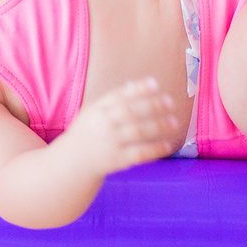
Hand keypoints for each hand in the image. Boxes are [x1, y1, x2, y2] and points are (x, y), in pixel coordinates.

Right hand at [65, 77, 179, 175]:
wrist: (72, 162)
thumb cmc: (88, 132)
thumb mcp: (93, 111)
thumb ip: (113, 99)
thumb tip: (136, 84)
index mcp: (98, 110)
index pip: (120, 95)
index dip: (138, 89)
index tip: (155, 84)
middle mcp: (104, 124)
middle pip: (131, 112)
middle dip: (152, 106)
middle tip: (170, 102)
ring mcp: (110, 142)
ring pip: (138, 132)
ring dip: (158, 126)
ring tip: (174, 122)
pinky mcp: (117, 160)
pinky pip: (139, 153)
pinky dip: (154, 149)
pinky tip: (167, 145)